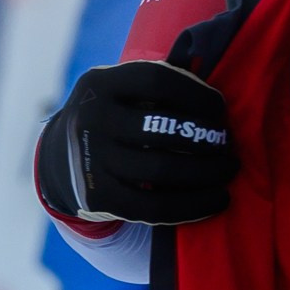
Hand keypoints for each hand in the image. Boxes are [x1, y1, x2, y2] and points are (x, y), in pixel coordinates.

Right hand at [35, 60, 238, 227]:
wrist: (60, 157)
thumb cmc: (114, 115)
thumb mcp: (120, 89)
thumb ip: (159, 85)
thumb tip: (218, 96)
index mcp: (101, 83)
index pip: (157, 81)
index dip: (197, 94)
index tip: (220, 108)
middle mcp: (92, 119)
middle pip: (161, 129)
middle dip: (205, 138)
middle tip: (228, 144)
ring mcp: (92, 161)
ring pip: (161, 171)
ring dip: (207, 173)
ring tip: (229, 170)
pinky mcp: (99, 198)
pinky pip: (154, 208)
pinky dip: (193, 206)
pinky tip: (217, 200)